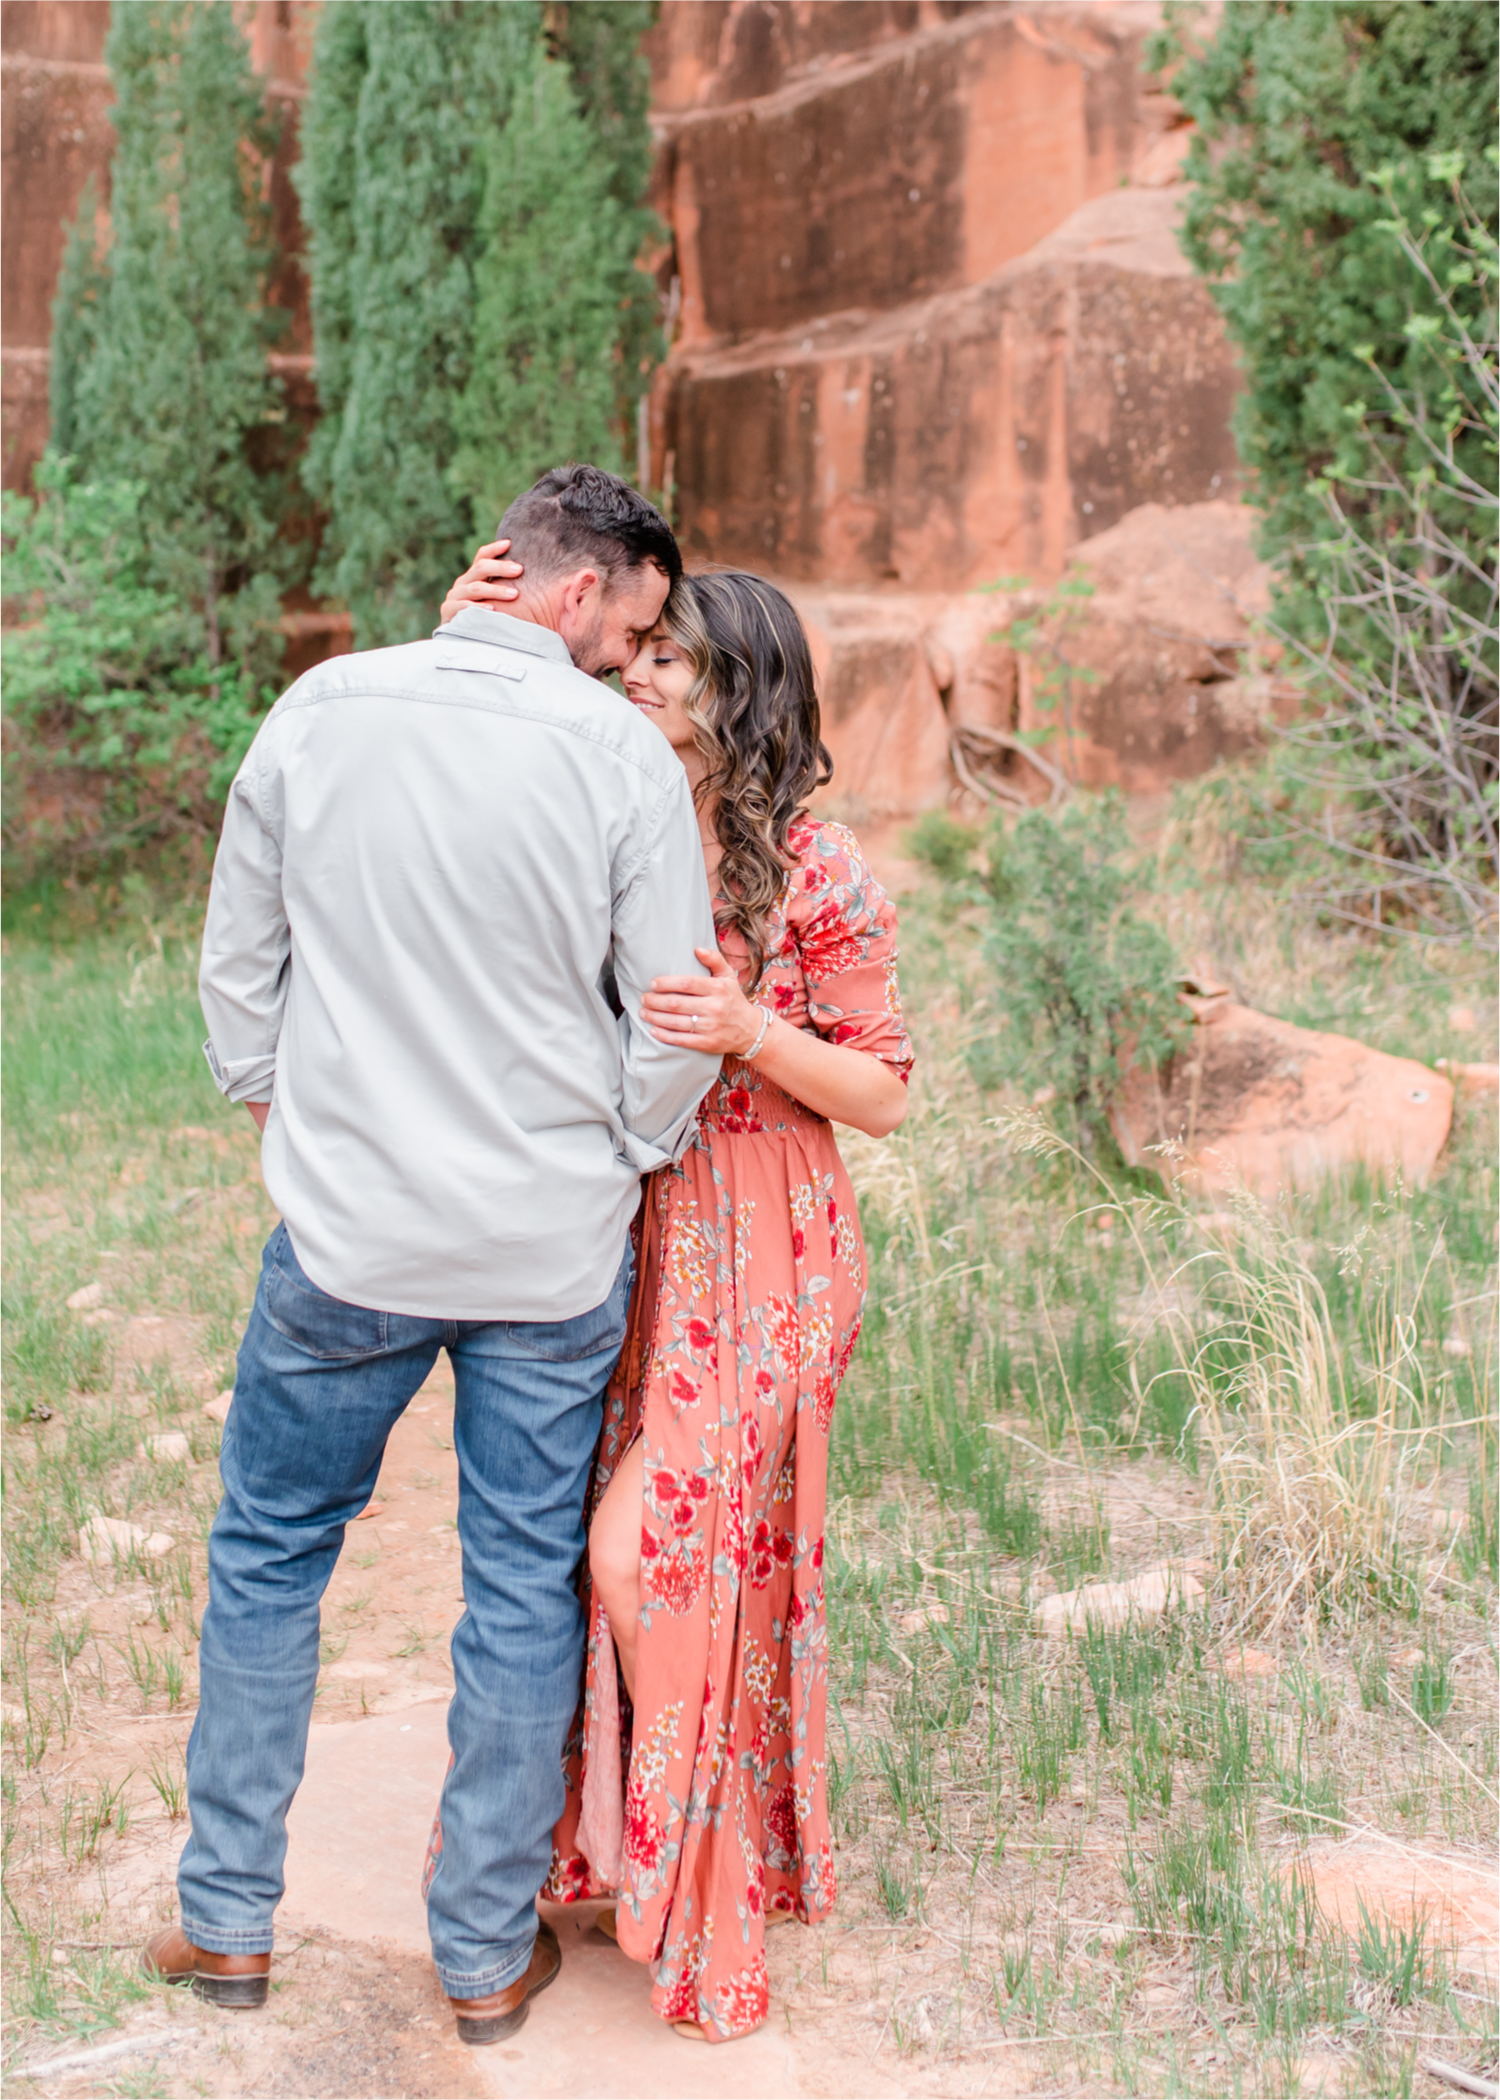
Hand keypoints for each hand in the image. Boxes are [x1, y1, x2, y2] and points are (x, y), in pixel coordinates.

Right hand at [439, 540, 523, 624]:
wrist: (459, 641)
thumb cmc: (485, 619)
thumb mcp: (493, 601)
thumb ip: (505, 589)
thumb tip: (529, 576)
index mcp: (473, 577)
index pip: (482, 557)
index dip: (494, 549)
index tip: (509, 543)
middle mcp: (463, 583)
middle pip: (480, 568)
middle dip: (501, 568)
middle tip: (520, 570)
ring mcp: (455, 597)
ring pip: (475, 588)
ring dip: (496, 590)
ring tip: (515, 595)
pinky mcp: (449, 612)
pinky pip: (463, 607)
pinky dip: (478, 608)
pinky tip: (492, 610)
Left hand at [642, 947, 768, 1056]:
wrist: (751, 1030)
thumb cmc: (734, 1000)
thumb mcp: (729, 976)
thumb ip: (714, 960)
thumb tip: (697, 949)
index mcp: (718, 988)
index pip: (686, 983)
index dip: (666, 983)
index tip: (653, 984)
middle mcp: (714, 1007)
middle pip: (676, 1003)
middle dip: (655, 1001)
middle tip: (643, 998)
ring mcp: (710, 1027)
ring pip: (675, 1022)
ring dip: (654, 1017)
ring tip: (643, 1012)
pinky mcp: (707, 1043)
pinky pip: (681, 1040)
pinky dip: (664, 1035)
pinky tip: (653, 1030)